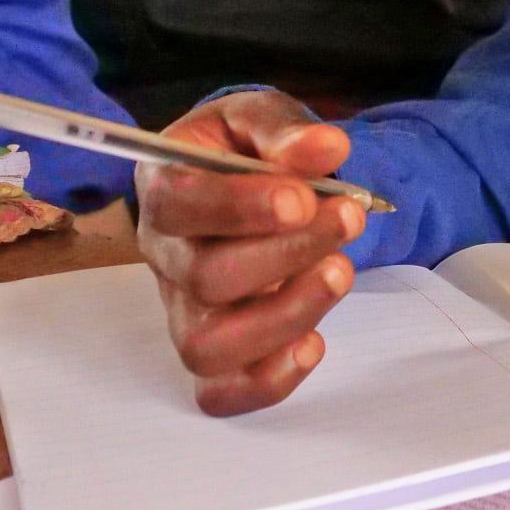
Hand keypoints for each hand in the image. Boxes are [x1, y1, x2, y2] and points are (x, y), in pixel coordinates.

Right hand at [133, 90, 366, 415]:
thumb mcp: (261, 118)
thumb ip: (285, 129)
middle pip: (204, 277)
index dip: (239, 207)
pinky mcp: (212, 353)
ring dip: (283, 315)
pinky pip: (219, 392)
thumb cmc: (248, 151)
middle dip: (287, 253)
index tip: (303, 199)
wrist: (257, 185)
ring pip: (207, 344)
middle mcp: (164, 254)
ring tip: (340, 273)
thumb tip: (325, 146)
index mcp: (162, 187)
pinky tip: (313, 343)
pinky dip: (267, 381)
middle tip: (347, 218)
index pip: (178, 204)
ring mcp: (183, 309)